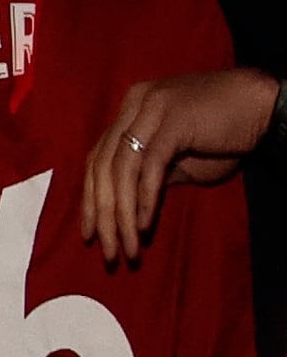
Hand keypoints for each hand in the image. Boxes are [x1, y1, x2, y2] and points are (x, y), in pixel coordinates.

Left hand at [82, 66, 278, 261]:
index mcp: (131, 108)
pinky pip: (149, 166)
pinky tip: (144, 225)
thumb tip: (122, 207)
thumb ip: (146, 174)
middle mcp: (136, 104)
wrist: (268, 107)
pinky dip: (144, 198)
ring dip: (121, 215)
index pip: (97, 159)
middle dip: (102, 215)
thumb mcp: (178, 157)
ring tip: (128, 248)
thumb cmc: (227, 132)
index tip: (90, 234)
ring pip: (121, 171)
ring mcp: (152, 109)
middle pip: (102, 167)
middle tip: (107, 252)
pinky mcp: (173, 120)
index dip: (89, 199)